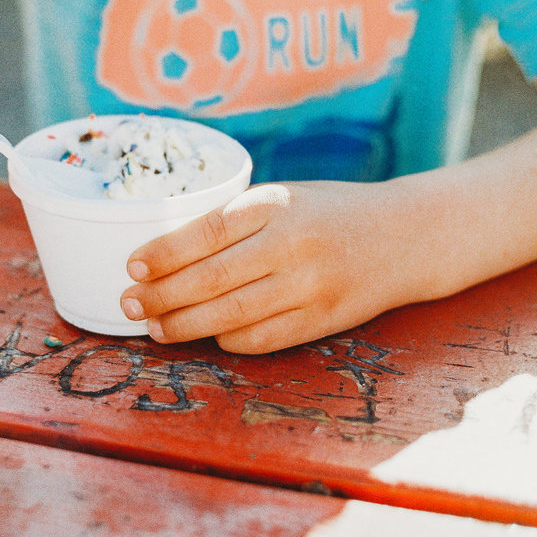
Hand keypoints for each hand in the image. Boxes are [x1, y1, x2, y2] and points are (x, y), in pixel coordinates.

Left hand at [120, 181, 416, 353]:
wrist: (407, 238)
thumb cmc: (330, 212)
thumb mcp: (285, 197)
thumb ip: (235, 220)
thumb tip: (165, 254)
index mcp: (278, 204)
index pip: (208, 232)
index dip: (164, 253)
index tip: (132, 266)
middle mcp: (293, 245)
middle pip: (211, 279)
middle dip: (162, 296)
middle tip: (129, 304)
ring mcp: (310, 287)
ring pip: (231, 315)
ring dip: (184, 325)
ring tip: (155, 326)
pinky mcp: (323, 321)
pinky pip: (260, 339)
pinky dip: (226, 339)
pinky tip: (206, 333)